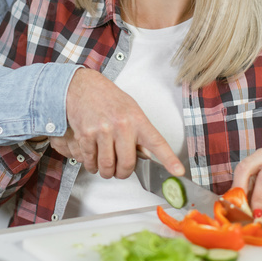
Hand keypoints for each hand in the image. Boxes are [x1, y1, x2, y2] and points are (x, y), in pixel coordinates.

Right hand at [51, 68, 183, 178]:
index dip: (169, 159)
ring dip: (106, 172)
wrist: (83, 86)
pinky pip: (90, 160)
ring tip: (106, 168)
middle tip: (120, 172)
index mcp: (137, 120)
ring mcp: (102, 130)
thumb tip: (146, 156)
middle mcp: (122, 125)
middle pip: (127, 163)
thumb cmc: (109, 98)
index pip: (157, 142)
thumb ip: (139, 133)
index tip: (178, 172)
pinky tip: (93, 162)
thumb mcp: (131, 110)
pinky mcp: (85, 135)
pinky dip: (92, 166)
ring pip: (107, 166)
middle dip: (123, 173)